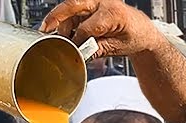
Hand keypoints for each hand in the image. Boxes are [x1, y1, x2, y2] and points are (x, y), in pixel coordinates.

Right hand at [41, 0, 167, 56]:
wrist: (140, 29)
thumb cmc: (134, 36)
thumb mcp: (117, 48)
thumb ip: (98, 50)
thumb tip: (81, 54)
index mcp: (113, 13)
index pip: (87, 27)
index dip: (77, 41)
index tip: (71, 51)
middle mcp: (104, 2)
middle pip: (73, 5)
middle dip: (56, 17)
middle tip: (45, 29)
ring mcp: (97, 0)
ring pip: (71, 5)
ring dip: (61, 20)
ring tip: (59, 36)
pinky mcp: (91, 2)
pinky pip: (73, 7)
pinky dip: (66, 19)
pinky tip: (64, 31)